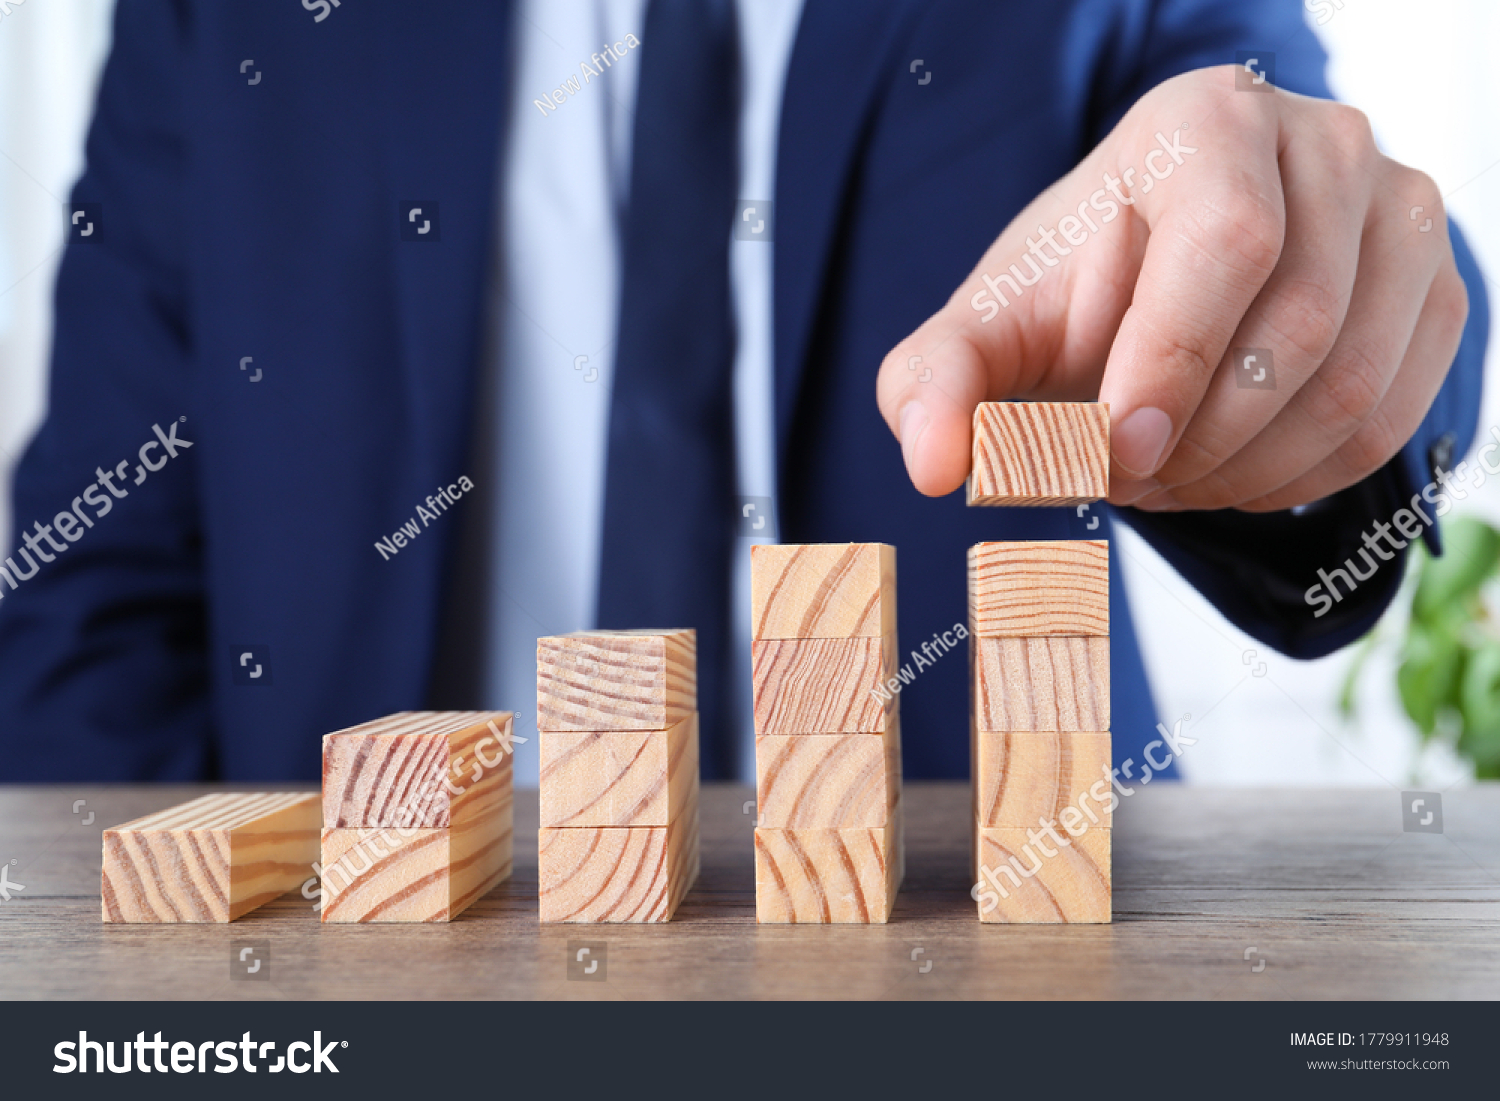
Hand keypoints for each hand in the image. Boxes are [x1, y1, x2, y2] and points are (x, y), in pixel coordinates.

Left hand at [877, 66, 1467, 511]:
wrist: (1151, 284)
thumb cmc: (1073, 295)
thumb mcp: (986, 328)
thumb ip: (934, 385)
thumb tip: (934, 467)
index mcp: (1206, 123)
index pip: (1227, 241)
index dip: (1173, 362)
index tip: (1114, 448)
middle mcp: (1325, 147)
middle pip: (1298, 326)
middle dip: (1195, 437)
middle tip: (1122, 474)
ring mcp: (1398, 218)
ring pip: (1352, 387)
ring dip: (1242, 470)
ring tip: (1164, 477)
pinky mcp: (1433, 295)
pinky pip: (1388, 423)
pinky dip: (1297, 479)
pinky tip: (1228, 474)